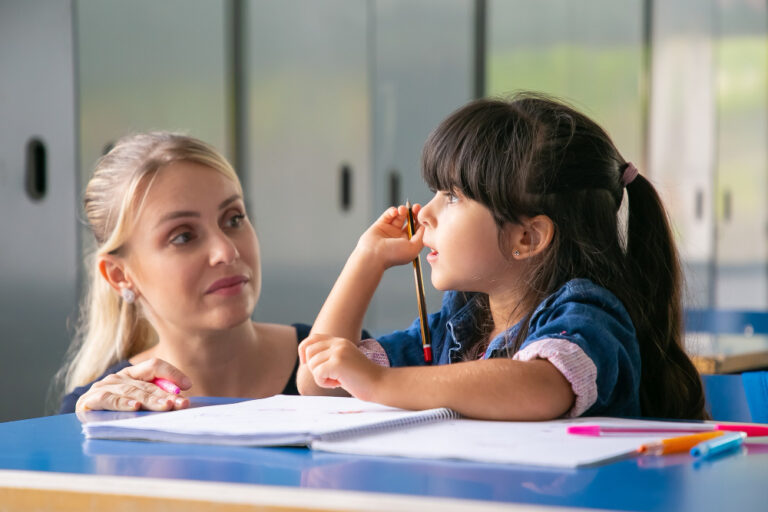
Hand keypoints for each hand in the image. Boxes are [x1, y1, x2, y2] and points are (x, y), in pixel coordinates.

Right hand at [75, 358, 191, 411]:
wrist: (85, 423)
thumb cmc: (117, 413)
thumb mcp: (139, 401)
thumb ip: (157, 397)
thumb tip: (182, 398)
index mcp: (132, 373)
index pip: (154, 365)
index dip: (172, 373)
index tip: (188, 385)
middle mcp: (118, 377)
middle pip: (147, 383)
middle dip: (166, 394)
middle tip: (181, 402)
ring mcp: (103, 387)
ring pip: (132, 392)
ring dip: (151, 400)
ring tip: (166, 405)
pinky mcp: (90, 400)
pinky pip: (109, 400)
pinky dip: (123, 403)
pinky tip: (135, 407)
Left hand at [298, 333, 382, 401]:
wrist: (380, 384)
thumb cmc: (361, 379)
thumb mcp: (342, 362)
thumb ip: (328, 357)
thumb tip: (306, 359)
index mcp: (339, 341)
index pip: (312, 339)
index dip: (305, 351)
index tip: (309, 364)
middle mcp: (338, 343)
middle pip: (308, 351)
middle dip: (313, 367)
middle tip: (329, 376)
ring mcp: (338, 351)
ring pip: (312, 364)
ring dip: (320, 377)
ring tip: (337, 380)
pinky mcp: (338, 362)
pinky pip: (317, 374)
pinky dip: (324, 383)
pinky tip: (338, 383)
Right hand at [355, 204, 423, 269]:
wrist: (374, 255)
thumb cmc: (393, 255)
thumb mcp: (414, 248)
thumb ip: (421, 237)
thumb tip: (424, 226)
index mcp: (409, 243)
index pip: (418, 229)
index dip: (422, 221)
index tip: (423, 214)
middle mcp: (400, 237)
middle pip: (410, 221)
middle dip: (414, 213)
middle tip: (416, 207)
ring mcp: (390, 230)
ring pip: (399, 216)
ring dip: (403, 210)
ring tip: (402, 210)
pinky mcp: (380, 225)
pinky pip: (388, 214)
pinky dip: (392, 211)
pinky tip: (394, 212)